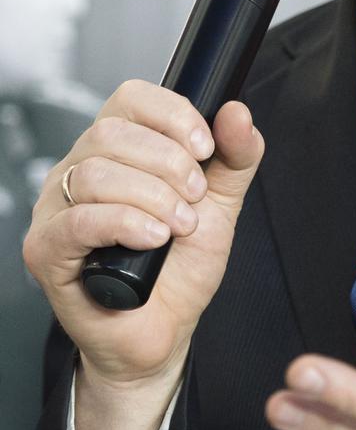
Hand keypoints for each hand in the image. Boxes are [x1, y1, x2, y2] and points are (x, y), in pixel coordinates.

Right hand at [24, 80, 263, 389]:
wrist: (162, 331)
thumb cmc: (180, 267)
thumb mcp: (221, 204)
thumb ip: (235, 157)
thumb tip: (237, 113)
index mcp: (117, 149)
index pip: (131, 99)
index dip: (171, 114)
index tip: (205, 147)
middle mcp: (79, 170)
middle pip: (112, 132)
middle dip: (169, 163)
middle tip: (196, 198)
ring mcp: (56, 208)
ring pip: (96, 173)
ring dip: (153, 197)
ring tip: (178, 226)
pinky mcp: (45, 249)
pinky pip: (79, 220)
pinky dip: (126, 224)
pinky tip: (153, 239)